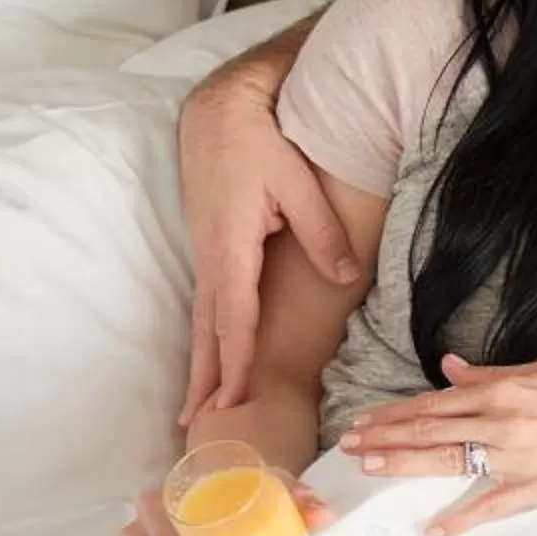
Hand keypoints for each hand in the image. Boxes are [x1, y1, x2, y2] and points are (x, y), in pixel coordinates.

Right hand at [179, 80, 357, 423]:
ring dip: (199, 363)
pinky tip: (207, 358)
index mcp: (231, 246)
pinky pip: (207, 302)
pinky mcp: (210, 247)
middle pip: (208, 329)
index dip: (236, 360)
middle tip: (196, 425)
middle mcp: (212, 256)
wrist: (219, 110)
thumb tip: (346, 275)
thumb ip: (321, 231)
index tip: (234, 398)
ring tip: (191, 407)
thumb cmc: (258, 141)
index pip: (235, 316)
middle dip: (205, 378)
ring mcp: (205, 253)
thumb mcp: (297, 181)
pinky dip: (205, 336)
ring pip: (202, 319)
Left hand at [340, 358, 536, 535]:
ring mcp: (518, 457)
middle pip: (429, 431)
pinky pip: (490, 507)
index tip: (364, 419)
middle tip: (348, 446)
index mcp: (504, 391)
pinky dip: (460, 519)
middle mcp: (503, 422)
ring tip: (370, 468)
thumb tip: (450, 370)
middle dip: (384, 437)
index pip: (434, 403)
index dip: (394, 413)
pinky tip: (433, 530)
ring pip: (449, 462)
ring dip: (404, 466)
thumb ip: (492, 376)